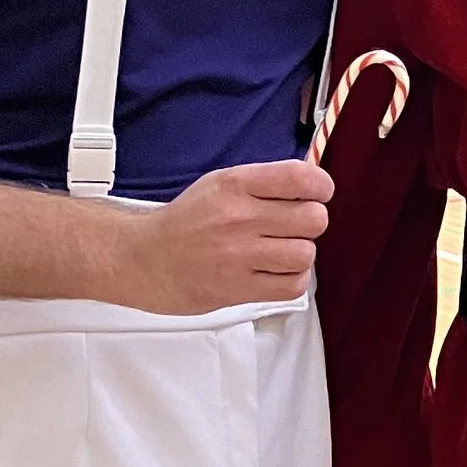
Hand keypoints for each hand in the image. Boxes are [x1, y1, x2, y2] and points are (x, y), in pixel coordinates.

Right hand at [113, 159, 331, 314]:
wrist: (144, 259)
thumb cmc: (186, 221)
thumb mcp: (221, 184)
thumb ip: (265, 182)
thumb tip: (313, 184)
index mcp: (235, 184)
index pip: (300, 178)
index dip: (321, 186)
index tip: (318, 193)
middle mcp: (238, 218)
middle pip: (313, 218)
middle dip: (310, 221)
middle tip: (293, 226)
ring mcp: (238, 256)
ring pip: (306, 253)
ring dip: (299, 253)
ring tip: (280, 251)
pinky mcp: (237, 289)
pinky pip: (293, 285)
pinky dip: (292, 279)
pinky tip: (276, 271)